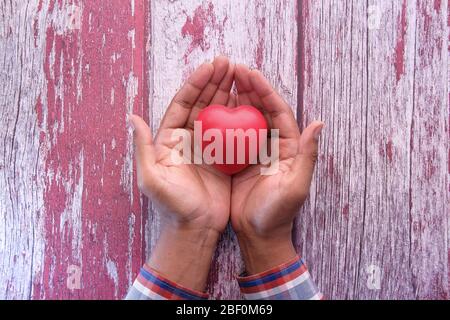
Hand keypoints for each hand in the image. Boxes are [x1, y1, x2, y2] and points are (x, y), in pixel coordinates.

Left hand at [129, 56, 234, 290]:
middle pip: (201, 104)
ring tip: (240, 75)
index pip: (183, 104)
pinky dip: (239, 117)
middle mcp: (188, 139)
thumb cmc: (172, 206)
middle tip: (229, 64)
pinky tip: (249, 103)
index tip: (210, 67)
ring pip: (217, 114)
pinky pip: (232, 132)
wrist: (194, 229)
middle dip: (214, 82)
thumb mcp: (152, 178)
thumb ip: (143, 148)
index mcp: (169, 140)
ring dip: (227, 94)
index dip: (196, 84)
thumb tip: (132, 118)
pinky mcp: (223, 159)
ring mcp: (207, 148)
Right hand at [230, 65, 323, 273]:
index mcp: (289, 147)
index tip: (250, 73)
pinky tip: (212, 107)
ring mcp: (255, 151)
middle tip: (233, 68)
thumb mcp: (295, 186)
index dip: (265, 90)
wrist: (258, 235)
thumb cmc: (278, 213)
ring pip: (246, 118)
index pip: (278, 111)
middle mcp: (273, 145)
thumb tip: (318, 123)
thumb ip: (307, 155)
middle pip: (262, 109)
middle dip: (249, 87)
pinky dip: (224, 119)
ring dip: (236, 98)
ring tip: (223, 79)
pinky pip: (231, 134)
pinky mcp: (239, 160)